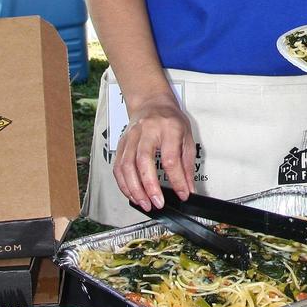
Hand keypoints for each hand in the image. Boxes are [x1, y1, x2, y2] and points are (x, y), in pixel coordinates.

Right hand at [114, 93, 195, 207]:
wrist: (151, 103)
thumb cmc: (170, 120)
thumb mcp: (187, 137)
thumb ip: (187, 164)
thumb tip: (188, 188)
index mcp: (168, 128)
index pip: (170, 158)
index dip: (177, 179)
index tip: (182, 194)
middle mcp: (147, 131)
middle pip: (143, 161)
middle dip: (149, 186)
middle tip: (157, 203)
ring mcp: (131, 137)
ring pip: (126, 166)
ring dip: (134, 189)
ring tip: (145, 203)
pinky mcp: (121, 143)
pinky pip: (118, 167)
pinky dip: (123, 184)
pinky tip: (132, 194)